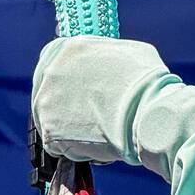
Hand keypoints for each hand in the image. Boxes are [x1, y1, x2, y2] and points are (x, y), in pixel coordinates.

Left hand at [31, 36, 175, 164]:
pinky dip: (72, 146)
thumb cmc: (147, 84)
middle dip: (65, 103)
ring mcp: (46, 102)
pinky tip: (94, 142)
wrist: (148, 115)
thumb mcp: (130, 53)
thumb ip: (107, 57)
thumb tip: (109, 64)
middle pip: (47, 90)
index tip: (75, 89)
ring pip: (50, 117)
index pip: (53, 59)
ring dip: (68, 125)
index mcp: (68, 49)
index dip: (66, 77)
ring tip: (96, 130)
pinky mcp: (49, 130)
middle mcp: (51, 71)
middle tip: (87, 114)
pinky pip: (55, 142)